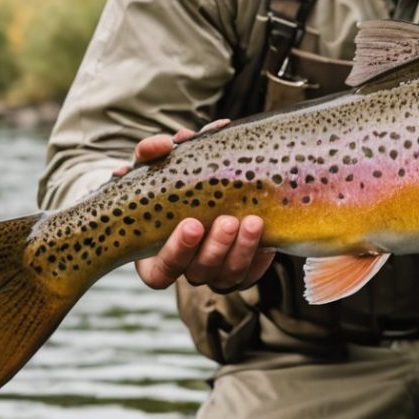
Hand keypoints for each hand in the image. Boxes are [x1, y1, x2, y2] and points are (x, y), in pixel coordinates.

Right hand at [117, 121, 276, 292]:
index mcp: (156, 258)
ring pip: (229, 274)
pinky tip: (268, 237)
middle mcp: (186, 270)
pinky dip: (260, 257)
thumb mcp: (155, 168)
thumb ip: (151, 155)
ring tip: (253, 222)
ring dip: (242, 250)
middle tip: (228, 221)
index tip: (192, 224)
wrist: (203, 190)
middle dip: (216, 247)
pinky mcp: (240, 272)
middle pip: (200, 272)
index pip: (161, 273)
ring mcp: (214, 274)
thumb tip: (163, 143)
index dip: (177, 252)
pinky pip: (252, 272)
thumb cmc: (168, 185)